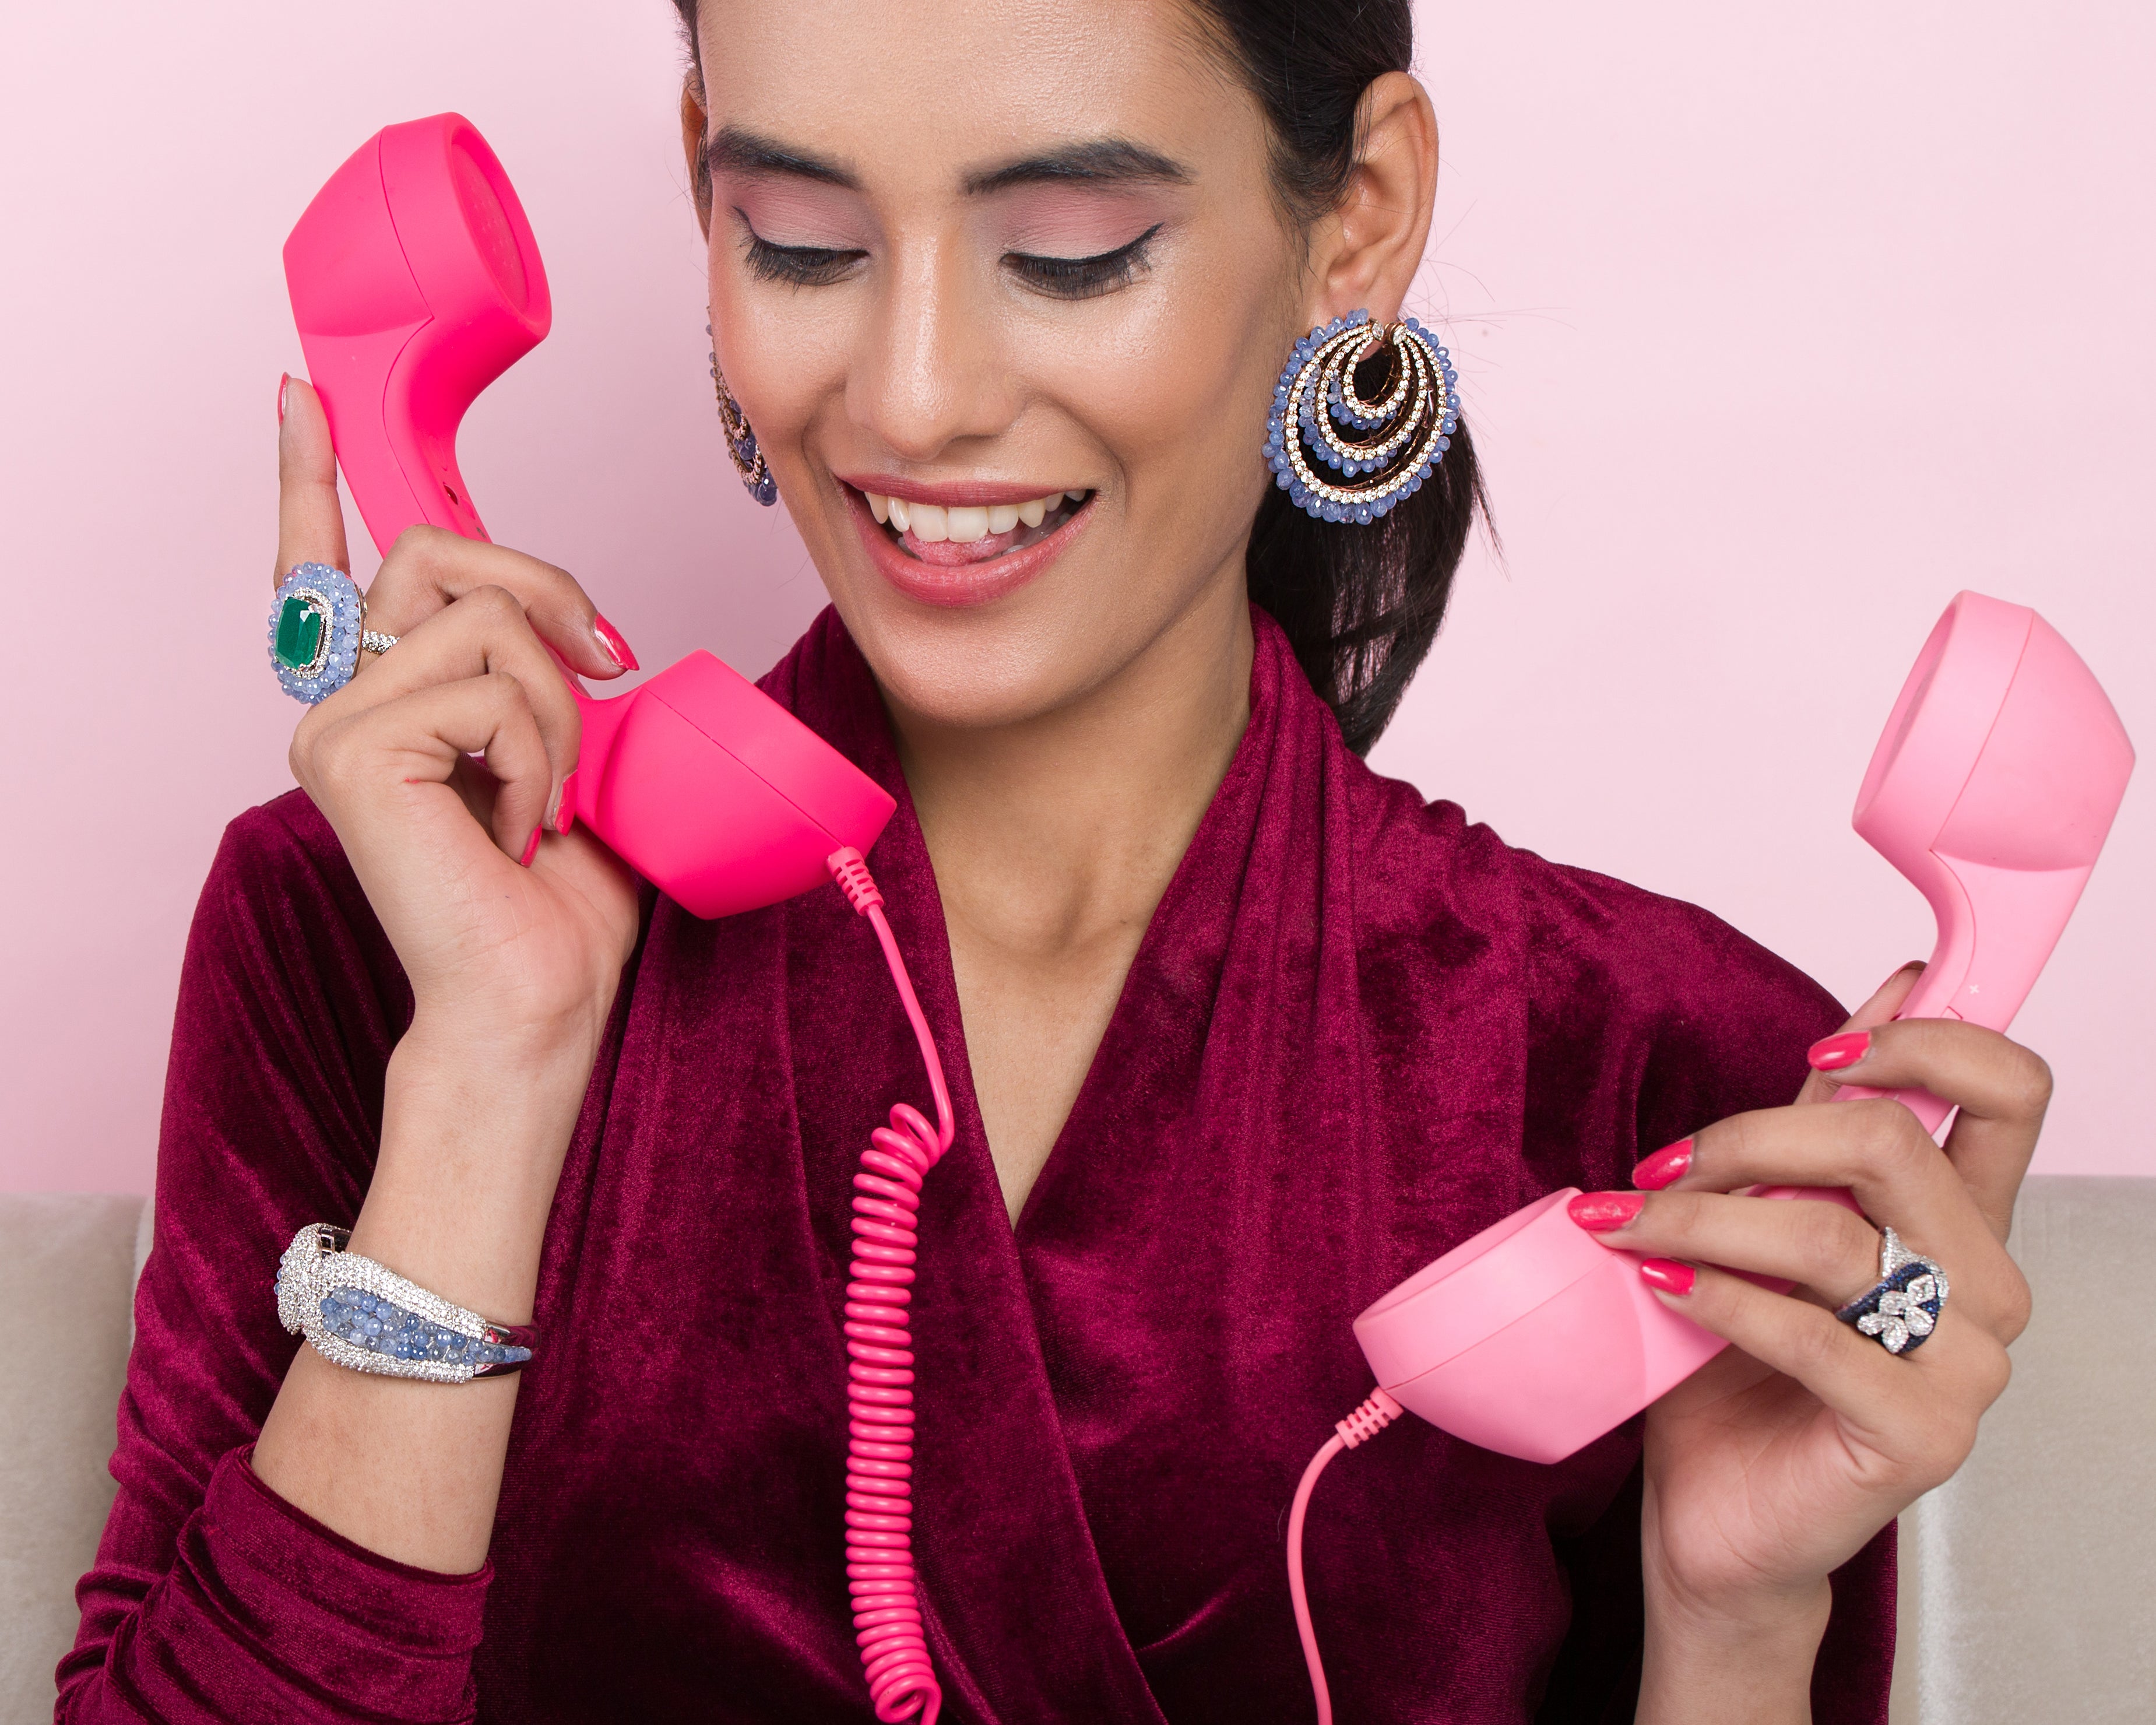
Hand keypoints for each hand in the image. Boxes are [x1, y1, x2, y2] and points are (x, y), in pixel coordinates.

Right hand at [276, 377, 640, 1050]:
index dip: (312, 476)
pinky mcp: (352, 751)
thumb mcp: (568, 752)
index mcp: (385, 695)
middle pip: (437, 554)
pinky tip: (523, 827)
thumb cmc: (557, 894)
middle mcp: (340, 700)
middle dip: (547, 588)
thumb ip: (541, 674)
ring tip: (549, 795)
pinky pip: (489, 687)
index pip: (329, 565)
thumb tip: (570, 621)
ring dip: (557, 706)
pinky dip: (540, 754)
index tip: (299, 397)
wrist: (539, 995)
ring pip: (485, 620)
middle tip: (604, 662)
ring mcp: (336, 724)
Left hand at [1565, 963, 2045, 1717]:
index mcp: (1966, 1222)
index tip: (1818, 1059)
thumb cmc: (1738, 1365)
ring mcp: (1967, 1367)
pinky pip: (1810, 1335)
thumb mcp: (1773, 1219)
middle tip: (1659, 1165)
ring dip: (1701, 1220)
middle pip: (1892, 1144)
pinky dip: (1717, 1298)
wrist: (1715, 1510)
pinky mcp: (1920, 1435)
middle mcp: (1986, 1288)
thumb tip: (1883, 993)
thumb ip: (1822, 1126)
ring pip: (1830, 1236)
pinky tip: (1657, 1287)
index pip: (2011, 1092)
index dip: (1925, 1044)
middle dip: (1750, 1140)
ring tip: (1622, 1226)